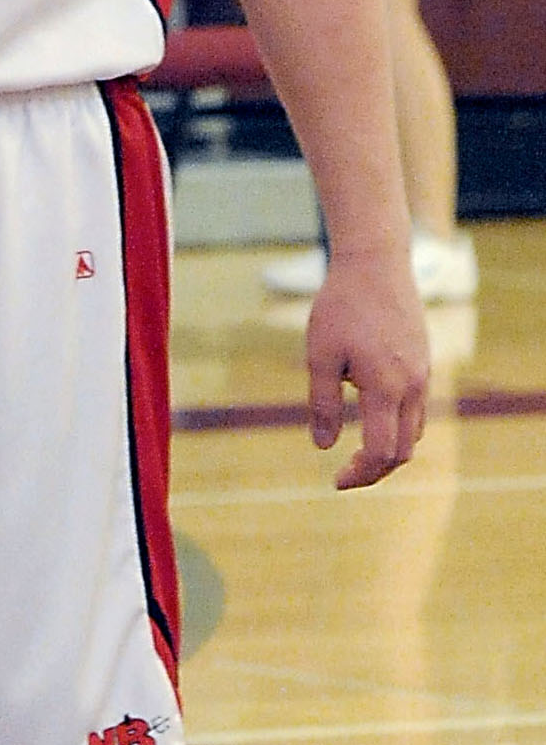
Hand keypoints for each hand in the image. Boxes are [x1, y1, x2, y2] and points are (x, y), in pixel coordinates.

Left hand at [305, 242, 429, 487]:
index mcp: (386, 387)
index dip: (360, 473)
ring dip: (389, 449)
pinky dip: (398, 426)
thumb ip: (322, 403)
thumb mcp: (320, 354)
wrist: (376, 263)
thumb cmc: (341, 306)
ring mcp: (423, 374)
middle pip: (403, 450)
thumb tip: (322, 446)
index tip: (336, 481)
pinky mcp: (424, 363)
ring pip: (414, 431)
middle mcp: (413, 386)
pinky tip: (373, 419)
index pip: (382, 451)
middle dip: (376, 470)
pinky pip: (417, 409)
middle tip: (345, 474)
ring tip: (357, 452)